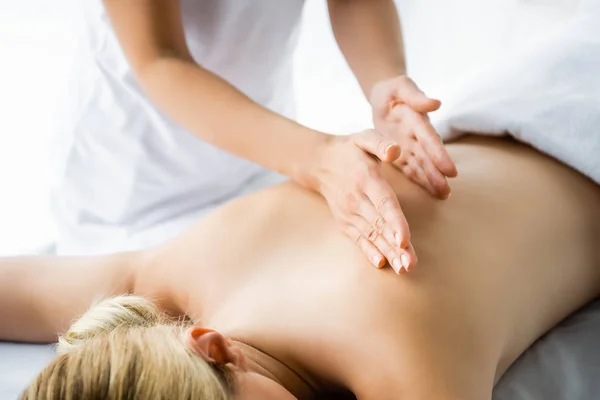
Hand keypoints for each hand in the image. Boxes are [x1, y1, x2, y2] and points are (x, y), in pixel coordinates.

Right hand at [310, 130, 416, 272]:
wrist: (319, 163)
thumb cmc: (349, 149)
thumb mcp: (364, 137)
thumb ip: (381, 143)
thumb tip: (395, 150)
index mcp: (367, 179)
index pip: (383, 203)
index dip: (394, 222)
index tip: (403, 240)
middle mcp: (357, 199)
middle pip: (380, 226)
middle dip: (396, 246)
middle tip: (410, 264)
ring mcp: (349, 213)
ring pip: (372, 236)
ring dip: (387, 253)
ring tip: (403, 269)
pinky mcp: (345, 221)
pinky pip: (359, 238)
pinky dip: (369, 252)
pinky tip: (381, 264)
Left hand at [371, 76, 457, 198]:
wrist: (383, 97)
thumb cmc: (393, 90)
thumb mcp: (400, 87)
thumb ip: (415, 96)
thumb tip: (436, 103)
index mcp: (417, 120)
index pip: (430, 139)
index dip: (439, 154)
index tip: (451, 171)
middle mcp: (417, 135)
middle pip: (428, 156)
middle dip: (437, 174)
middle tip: (447, 191)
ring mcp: (410, 146)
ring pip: (421, 165)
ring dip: (431, 180)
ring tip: (443, 195)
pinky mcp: (401, 153)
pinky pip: (409, 168)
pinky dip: (418, 179)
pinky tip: (429, 192)